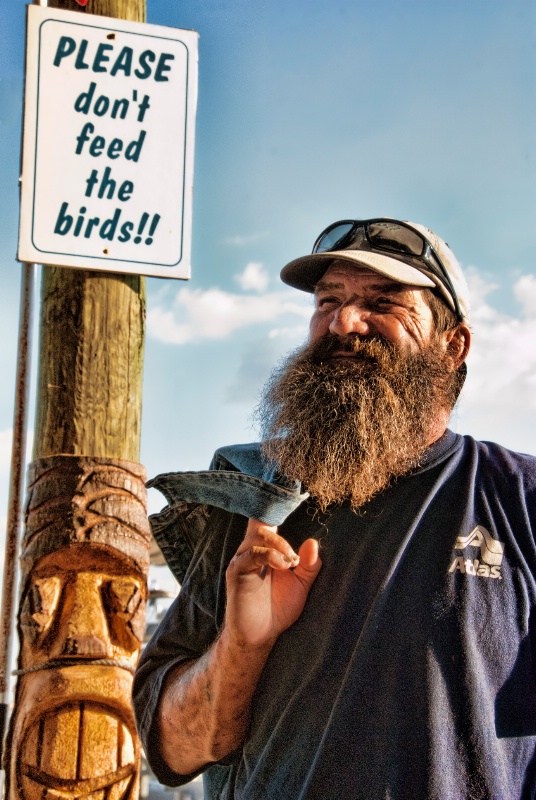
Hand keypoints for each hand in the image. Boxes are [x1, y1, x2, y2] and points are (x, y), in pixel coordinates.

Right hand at [224, 519, 321, 648]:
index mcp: (265, 549)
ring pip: (258, 537)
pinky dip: (269, 556)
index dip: (275, 506)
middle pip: (262, 525)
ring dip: (279, 545)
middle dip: (282, 537)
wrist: (261, 636)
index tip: (290, 492)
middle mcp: (251, 550)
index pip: (267, 521)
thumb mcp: (301, 585)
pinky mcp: (237, 573)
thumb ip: (308, 565)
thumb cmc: (278, 608)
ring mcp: (242, 560)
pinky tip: (281, 567)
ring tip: (290, 564)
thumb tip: (313, 542)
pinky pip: (251, 555)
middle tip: (295, 558)